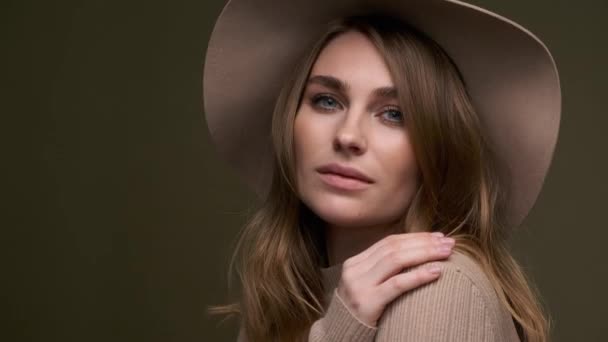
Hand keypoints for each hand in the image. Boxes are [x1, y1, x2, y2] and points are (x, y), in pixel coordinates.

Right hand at [335, 232, 454, 326]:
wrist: (340, 336)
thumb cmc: (361, 312)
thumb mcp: (366, 285)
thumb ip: (382, 270)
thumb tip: (416, 252)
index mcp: (355, 262)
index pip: (389, 242)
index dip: (415, 237)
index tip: (438, 236)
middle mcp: (355, 270)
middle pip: (394, 248)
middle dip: (424, 242)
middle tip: (448, 242)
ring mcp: (359, 285)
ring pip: (396, 260)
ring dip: (425, 254)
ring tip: (446, 253)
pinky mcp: (367, 302)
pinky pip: (397, 284)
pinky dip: (418, 276)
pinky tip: (436, 272)